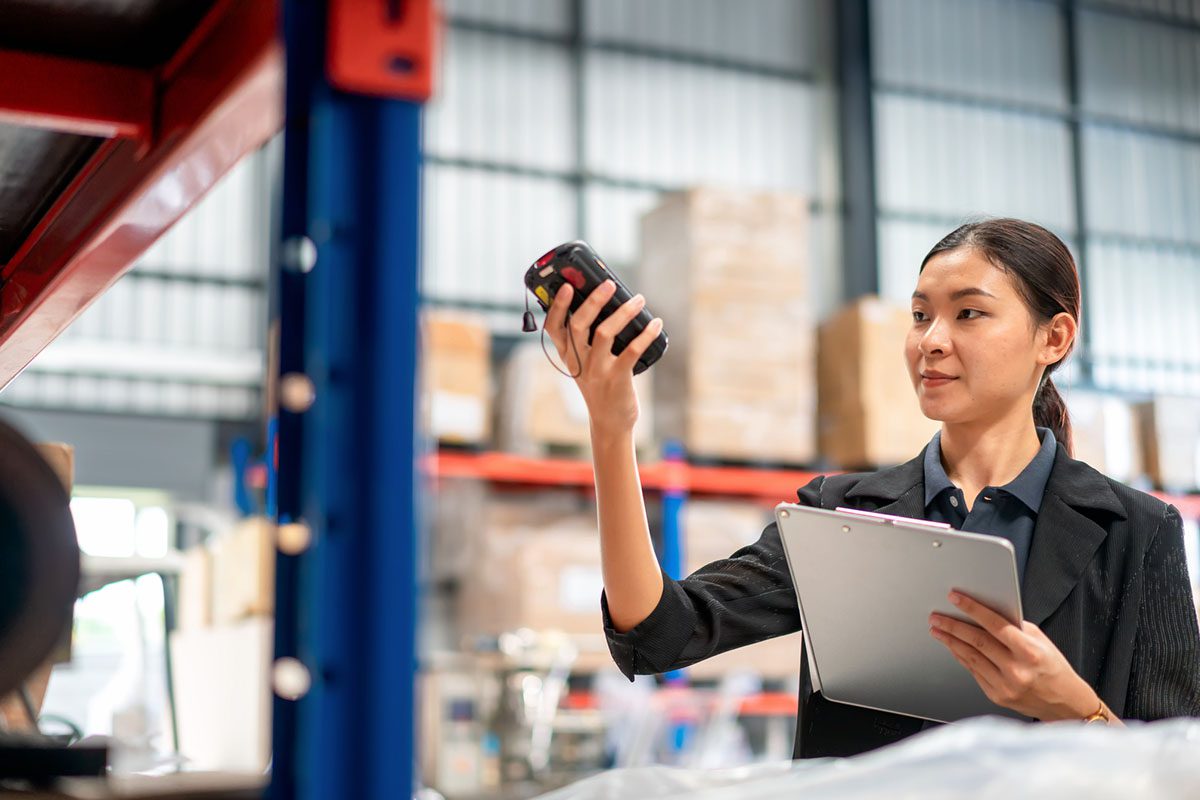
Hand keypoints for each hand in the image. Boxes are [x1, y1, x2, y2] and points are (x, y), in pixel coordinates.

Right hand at [543, 281, 663, 436]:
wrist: (609, 422)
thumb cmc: (600, 386)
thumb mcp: (584, 365)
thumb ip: (586, 341)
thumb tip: (603, 305)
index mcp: (568, 355)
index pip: (554, 328)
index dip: (558, 306)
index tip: (566, 286)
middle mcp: (579, 362)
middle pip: (578, 325)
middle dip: (593, 300)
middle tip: (609, 284)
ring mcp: (597, 370)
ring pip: (604, 333)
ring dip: (623, 312)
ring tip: (638, 299)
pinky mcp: (618, 378)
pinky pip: (632, 350)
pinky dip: (645, 334)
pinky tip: (655, 323)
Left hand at [929, 591, 1101, 721]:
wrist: (1065, 704)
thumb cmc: (1054, 669)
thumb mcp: (1041, 641)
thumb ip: (1015, 627)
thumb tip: (988, 611)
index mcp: (1029, 652)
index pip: (994, 625)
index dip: (972, 609)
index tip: (955, 598)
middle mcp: (1016, 670)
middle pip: (976, 641)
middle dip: (952, 626)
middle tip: (937, 616)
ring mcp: (1005, 685)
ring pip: (970, 657)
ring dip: (951, 641)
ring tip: (938, 629)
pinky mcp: (997, 696)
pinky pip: (974, 671)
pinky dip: (961, 657)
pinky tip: (954, 647)